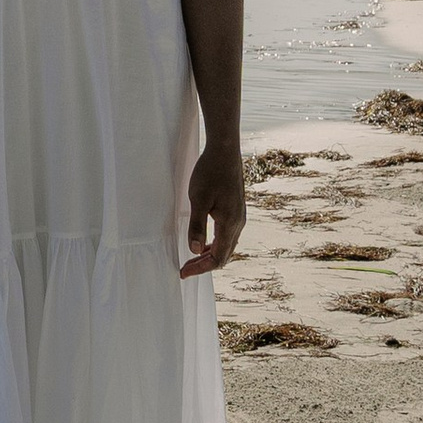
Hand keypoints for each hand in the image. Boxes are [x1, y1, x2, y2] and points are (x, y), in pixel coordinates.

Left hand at [180, 145, 246, 277]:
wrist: (225, 150)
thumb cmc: (210, 172)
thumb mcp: (198, 199)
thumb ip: (196, 226)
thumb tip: (194, 250)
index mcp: (230, 224)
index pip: (217, 257)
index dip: (200, 268)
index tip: (183, 272)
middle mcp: (238, 223)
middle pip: (224, 255)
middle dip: (204, 265)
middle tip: (185, 269)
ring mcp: (239, 216)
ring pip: (227, 245)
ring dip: (210, 255)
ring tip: (192, 258)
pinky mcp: (236, 209)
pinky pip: (228, 235)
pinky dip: (215, 244)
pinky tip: (203, 241)